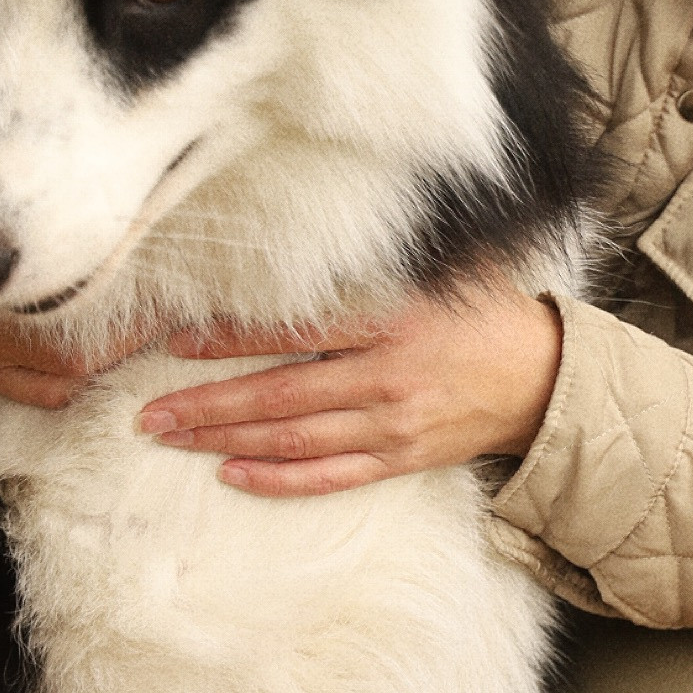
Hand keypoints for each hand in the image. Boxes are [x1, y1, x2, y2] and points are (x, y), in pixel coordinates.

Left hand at [138, 280, 565, 496]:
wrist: (545, 381)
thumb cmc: (484, 318)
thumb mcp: (440, 275)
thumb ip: (382, 257)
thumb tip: (320, 213)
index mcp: (390, 321)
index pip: (293, 332)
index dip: (230, 339)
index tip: (175, 344)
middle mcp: (386, 376)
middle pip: (278, 395)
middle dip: (206, 405)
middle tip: (148, 413)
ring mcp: (392, 425)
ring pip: (293, 439)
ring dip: (225, 441)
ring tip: (172, 439)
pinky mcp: (401, 459)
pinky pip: (329, 477)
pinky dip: (279, 479)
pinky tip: (233, 475)